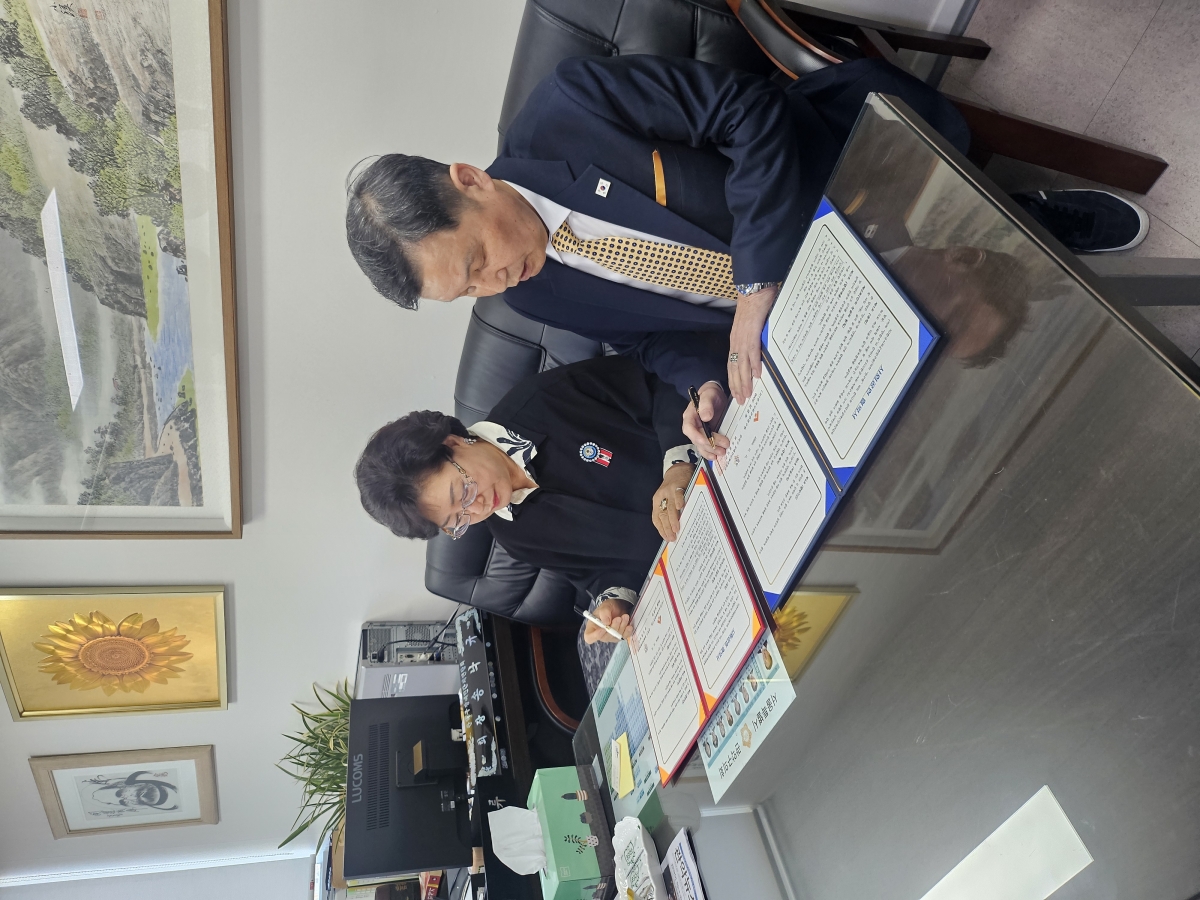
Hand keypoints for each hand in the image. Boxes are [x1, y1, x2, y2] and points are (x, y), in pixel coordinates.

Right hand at [583, 597, 633, 643]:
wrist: (617, 607)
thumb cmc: (607, 608)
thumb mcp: (604, 606)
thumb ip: (604, 613)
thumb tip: (606, 622)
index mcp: (592, 628)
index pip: (589, 637)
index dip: (595, 636)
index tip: (603, 629)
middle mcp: (600, 635)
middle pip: (605, 637)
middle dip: (613, 628)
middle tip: (618, 618)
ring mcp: (610, 637)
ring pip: (615, 637)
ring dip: (621, 627)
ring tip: (625, 616)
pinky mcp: (619, 636)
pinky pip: (623, 637)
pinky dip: (627, 631)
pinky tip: (629, 626)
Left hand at [652, 462, 693, 541]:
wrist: (678, 469)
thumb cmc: (674, 487)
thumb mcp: (667, 498)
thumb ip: (669, 511)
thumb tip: (673, 529)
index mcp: (657, 501)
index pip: (656, 518)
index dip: (661, 529)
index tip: (666, 538)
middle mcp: (662, 496)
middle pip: (662, 514)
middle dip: (667, 528)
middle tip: (672, 537)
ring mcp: (670, 491)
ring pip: (670, 507)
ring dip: (673, 519)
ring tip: (676, 529)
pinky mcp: (678, 485)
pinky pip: (678, 495)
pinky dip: (678, 502)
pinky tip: (680, 509)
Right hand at [682, 381, 729, 461]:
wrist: (715, 395)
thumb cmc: (710, 394)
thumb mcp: (709, 395)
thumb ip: (706, 405)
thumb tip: (705, 417)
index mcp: (690, 416)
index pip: (689, 429)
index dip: (697, 437)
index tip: (706, 441)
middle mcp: (692, 426)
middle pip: (697, 439)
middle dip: (709, 445)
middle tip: (722, 447)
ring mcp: (698, 432)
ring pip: (701, 445)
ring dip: (710, 451)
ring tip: (721, 452)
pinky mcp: (705, 436)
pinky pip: (705, 447)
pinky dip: (710, 452)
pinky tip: (716, 456)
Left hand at [728, 285, 776, 404]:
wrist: (753, 288)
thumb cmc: (754, 305)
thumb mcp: (752, 327)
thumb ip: (754, 340)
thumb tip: (761, 354)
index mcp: (736, 341)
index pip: (733, 365)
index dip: (734, 380)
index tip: (737, 393)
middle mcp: (736, 341)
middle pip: (734, 368)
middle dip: (737, 386)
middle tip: (741, 402)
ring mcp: (743, 337)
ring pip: (741, 364)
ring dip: (744, 381)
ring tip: (747, 394)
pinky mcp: (752, 331)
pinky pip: (752, 351)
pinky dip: (754, 364)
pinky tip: (757, 375)